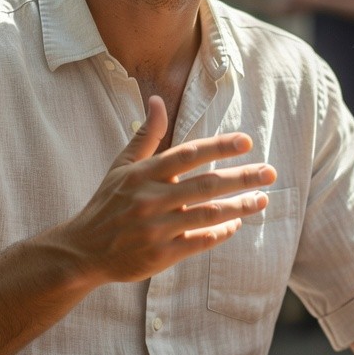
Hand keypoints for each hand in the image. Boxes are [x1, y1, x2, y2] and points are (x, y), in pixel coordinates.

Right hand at [57, 95, 276, 284]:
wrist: (83, 251)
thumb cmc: (107, 204)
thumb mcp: (121, 166)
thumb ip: (145, 135)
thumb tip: (157, 100)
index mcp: (144, 174)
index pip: (188, 155)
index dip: (218, 147)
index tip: (246, 142)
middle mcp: (151, 199)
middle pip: (205, 185)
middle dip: (241, 178)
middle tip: (270, 172)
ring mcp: (157, 228)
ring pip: (208, 215)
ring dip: (240, 207)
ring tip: (263, 199)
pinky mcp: (161, 254)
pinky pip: (200, 241)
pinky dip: (221, 233)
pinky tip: (237, 224)